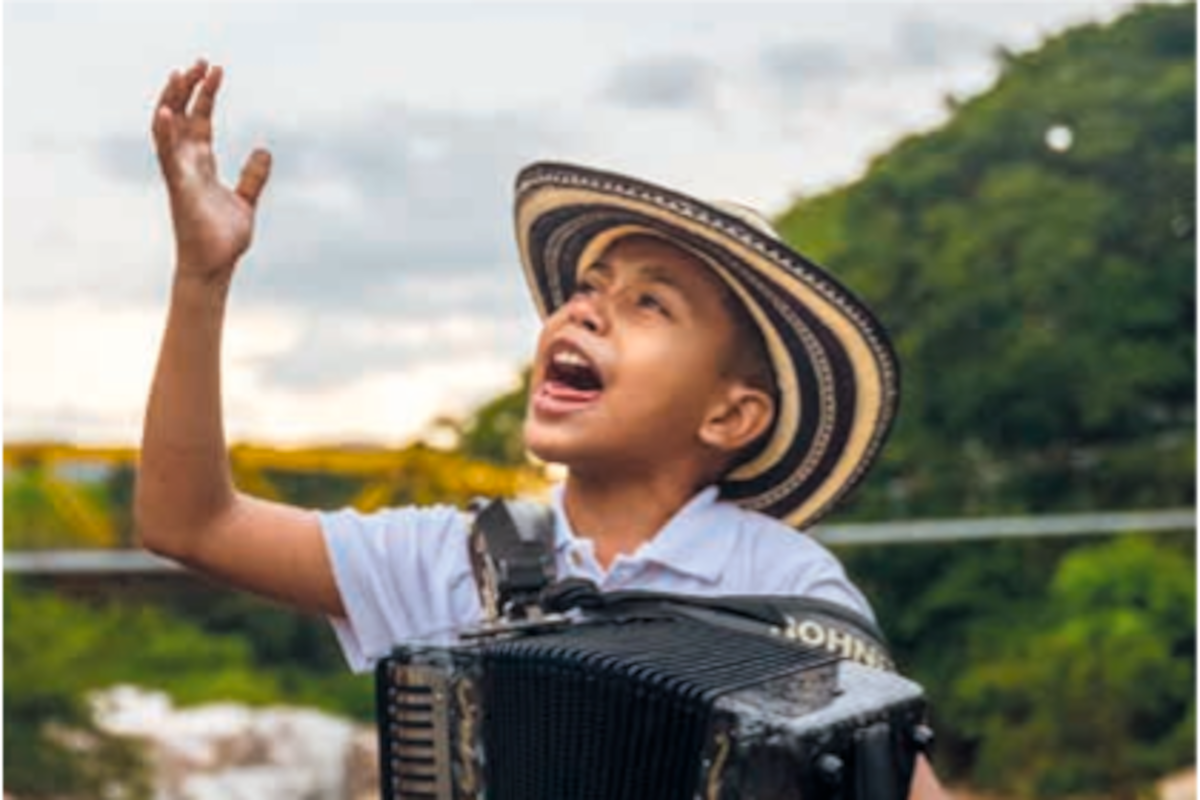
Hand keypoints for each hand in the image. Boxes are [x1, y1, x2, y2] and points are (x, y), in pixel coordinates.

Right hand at [152, 59, 271, 283]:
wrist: (216, 268)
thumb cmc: (224, 240)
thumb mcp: (246, 201)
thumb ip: (253, 177)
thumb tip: (264, 150)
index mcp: (201, 166)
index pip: (200, 121)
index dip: (205, 95)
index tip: (214, 70)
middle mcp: (186, 166)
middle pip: (182, 117)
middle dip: (188, 88)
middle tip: (199, 61)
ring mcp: (180, 176)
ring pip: (169, 130)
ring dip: (172, 101)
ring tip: (180, 74)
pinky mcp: (179, 190)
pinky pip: (168, 158)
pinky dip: (165, 134)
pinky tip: (166, 111)